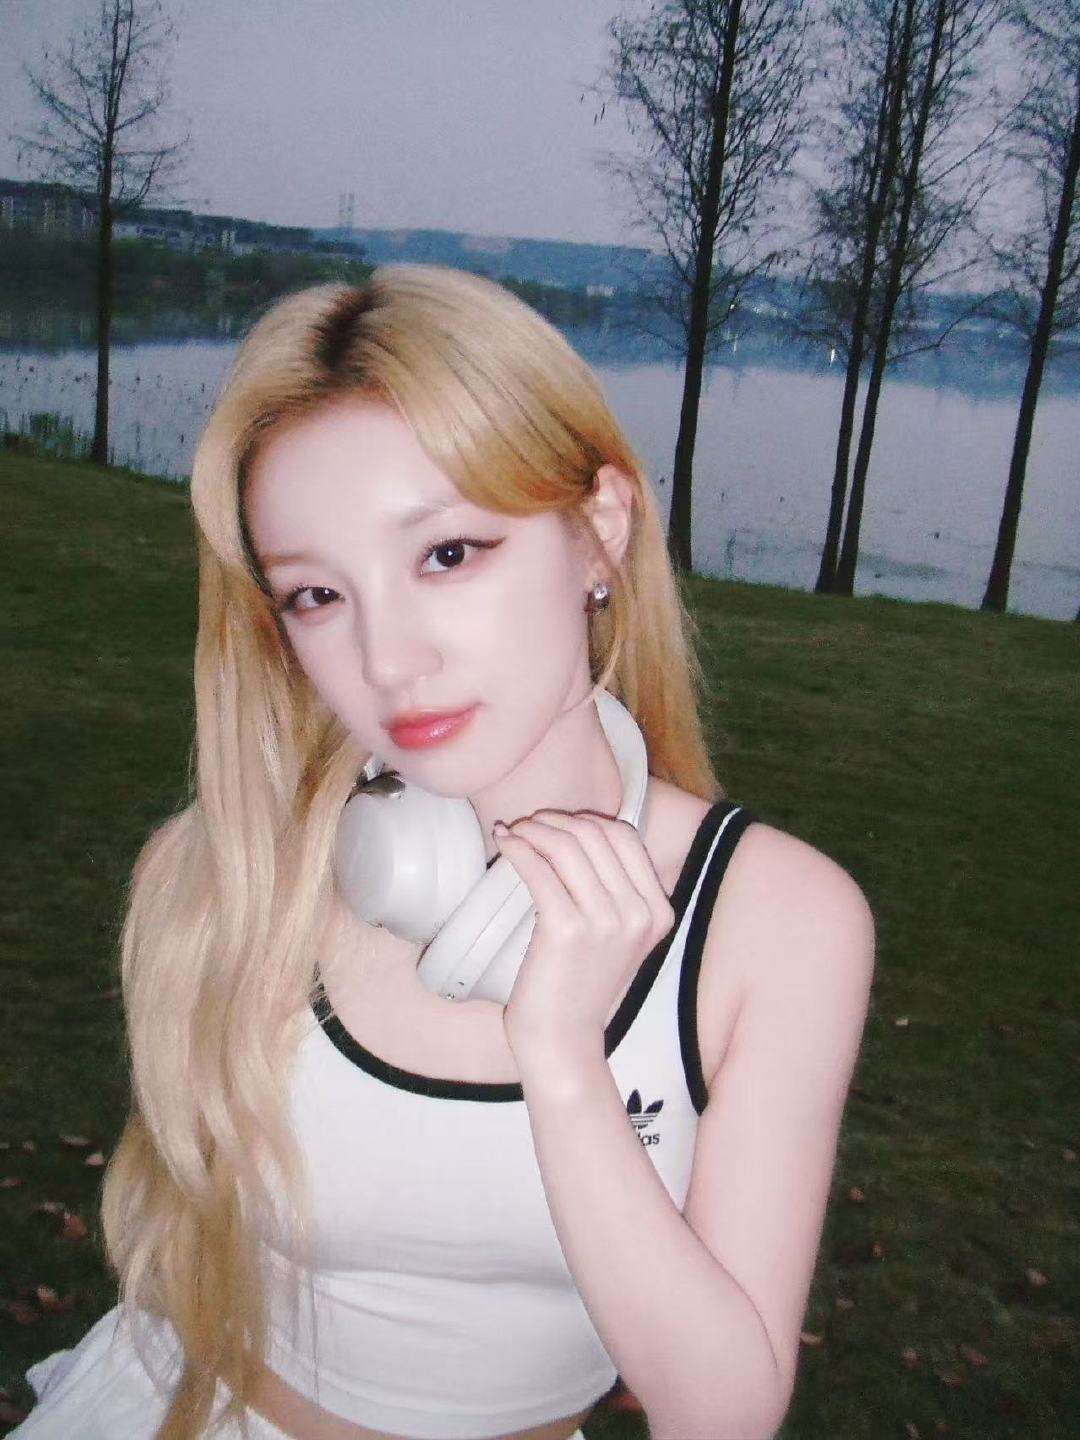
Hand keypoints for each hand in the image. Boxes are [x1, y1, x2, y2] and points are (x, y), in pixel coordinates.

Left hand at [493, 811, 675, 1059]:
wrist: (564, 1039)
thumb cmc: (581, 984)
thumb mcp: (618, 936)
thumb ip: (614, 890)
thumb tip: (572, 831)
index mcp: (658, 911)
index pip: (626, 837)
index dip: (587, 820)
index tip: (557, 824)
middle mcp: (639, 914)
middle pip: (595, 835)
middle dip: (556, 820)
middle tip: (528, 824)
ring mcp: (606, 922)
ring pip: (567, 845)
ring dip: (534, 829)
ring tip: (514, 832)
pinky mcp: (567, 930)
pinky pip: (539, 869)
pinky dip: (518, 848)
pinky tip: (504, 844)